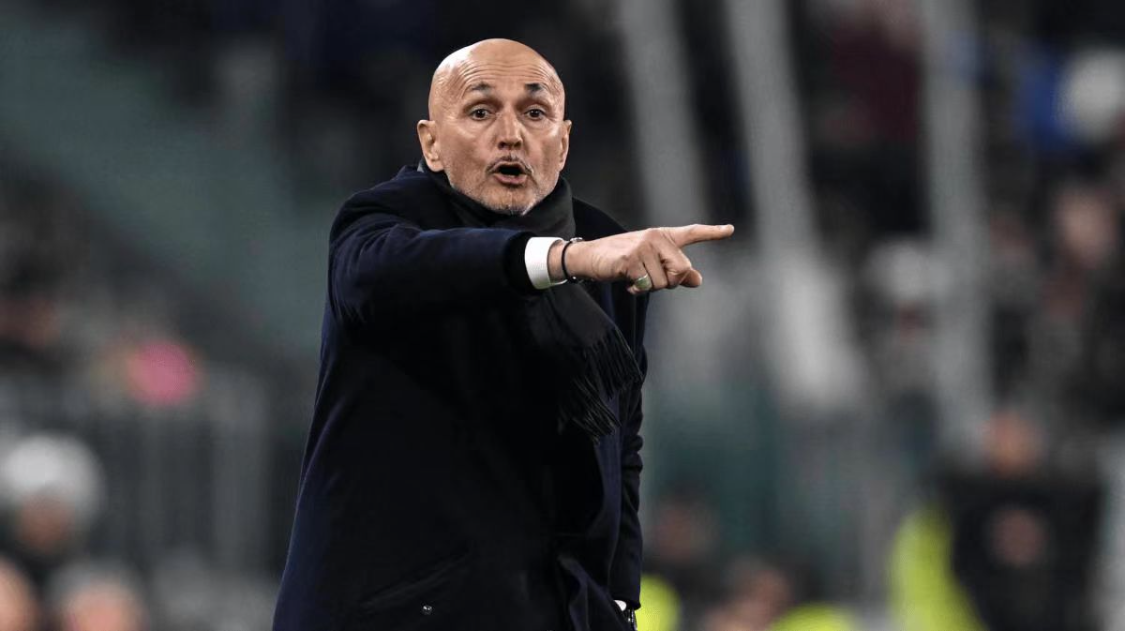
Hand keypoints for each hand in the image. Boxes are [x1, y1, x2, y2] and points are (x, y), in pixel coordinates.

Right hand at [549, 224, 733, 294]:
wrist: (590, 257)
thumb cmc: (621, 262)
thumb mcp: (650, 267)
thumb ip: (675, 273)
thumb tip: (698, 281)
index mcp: (663, 238)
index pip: (691, 233)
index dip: (712, 233)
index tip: (730, 230)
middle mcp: (656, 237)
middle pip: (682, 270)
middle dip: (669, 283)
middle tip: (649, 279)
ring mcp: (644, 245)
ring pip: (663, 282)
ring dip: (648, 288)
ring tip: (633, 277)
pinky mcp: (631, 257)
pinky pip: (646, 285)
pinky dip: (636, 289)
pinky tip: (626, 280)